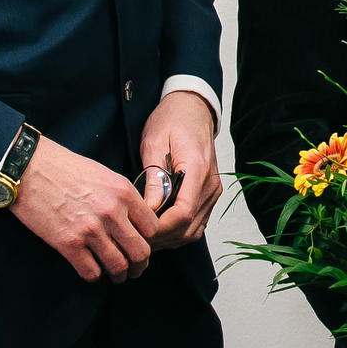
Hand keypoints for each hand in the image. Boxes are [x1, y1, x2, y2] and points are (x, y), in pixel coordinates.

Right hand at [10, 136, 156, 281]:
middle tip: (135, 268)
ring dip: (119, 275)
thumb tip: (135, 221)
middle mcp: (111, 212)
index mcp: (124, 193)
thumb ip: (123, 198)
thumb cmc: (66, 168)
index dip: (148, 239)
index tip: (141, 243)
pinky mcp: (68, 244)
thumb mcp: (105, 175)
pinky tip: (92, 270)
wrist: (30, 169)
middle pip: (141, 252)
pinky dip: (94, 276)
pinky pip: (91, 272)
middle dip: (140, 265)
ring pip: (118, 266)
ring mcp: (90, 230)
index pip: (152, 228)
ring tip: (116, 275)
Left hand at [140, 89, 222, 250]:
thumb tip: (149, 209)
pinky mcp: (210, 195)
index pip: (183, 213)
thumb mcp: (154, 143)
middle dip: (160, 237)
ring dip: (168, 237)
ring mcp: (212, 192)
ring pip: (193, 231)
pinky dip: (177, 232)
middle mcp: (210, 185)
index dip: (159, 227)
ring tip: (142, 233)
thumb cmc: (171, 121)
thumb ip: (154, 177)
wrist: (192, 109)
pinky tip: (158, 227)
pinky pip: (196, 223)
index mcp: (197, 169)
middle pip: (188, 227)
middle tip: (133, 235)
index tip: (137, 228)